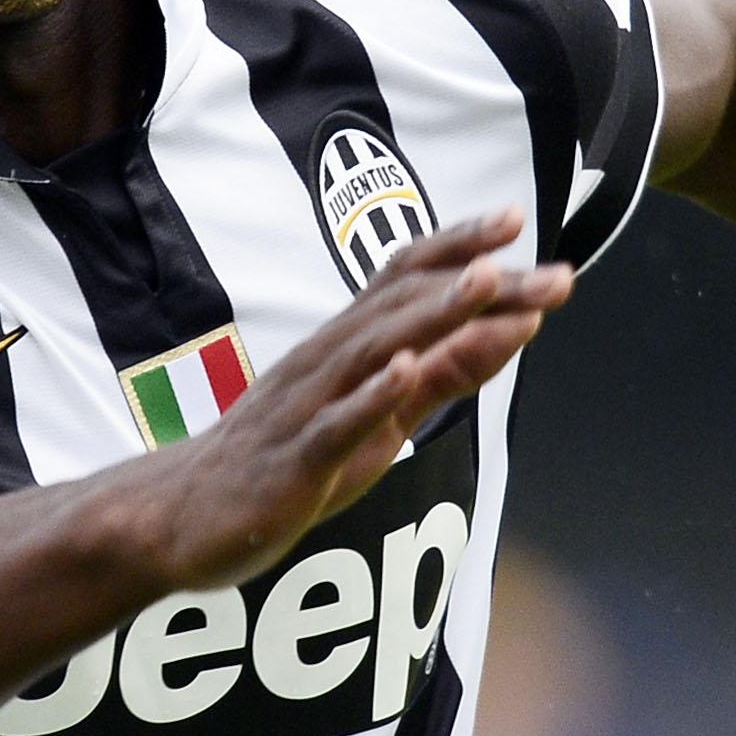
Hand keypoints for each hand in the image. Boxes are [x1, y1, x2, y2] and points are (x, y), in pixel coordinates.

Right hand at [138, 209, 571, 587]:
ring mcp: (307, 407)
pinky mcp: (291, 461)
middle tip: (552, 271)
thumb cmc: (287, 461)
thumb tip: (511, 330)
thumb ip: (442, 375)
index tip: (518, 219)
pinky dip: (372, 395)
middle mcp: (327, 361)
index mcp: (347, 347)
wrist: (183, 517)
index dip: (460, 245)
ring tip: (485, 284)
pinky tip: (407, 369)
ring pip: (374, 350)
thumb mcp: (379, 417)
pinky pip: (334, 424)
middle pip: (405, 305)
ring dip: (434, 315)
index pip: (405, 278)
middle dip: (481, 285)